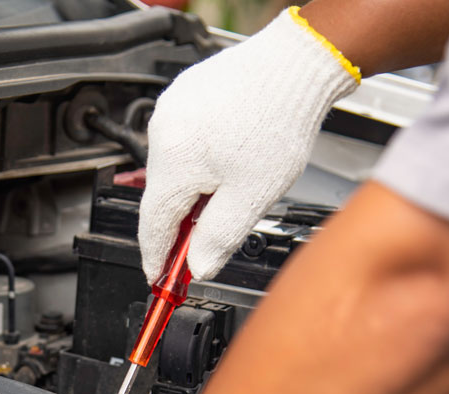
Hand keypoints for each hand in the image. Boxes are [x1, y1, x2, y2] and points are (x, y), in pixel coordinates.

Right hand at [138, 7, 359, 282]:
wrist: (296, 63)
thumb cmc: (279, 121)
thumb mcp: (252, 196)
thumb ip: (218, 238)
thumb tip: (198, 266)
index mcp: (173, 162)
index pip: (152, 226)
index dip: (155, 258)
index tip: (157, 277)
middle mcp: (162, 132)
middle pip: (163, 196)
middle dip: (183, 222)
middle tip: (207, 241)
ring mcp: (171, 109)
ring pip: (174, 167)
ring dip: (195, 188)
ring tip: (234, 187)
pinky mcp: (185, 95)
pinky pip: (183, 140)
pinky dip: (199, 158)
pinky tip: (230, 157)